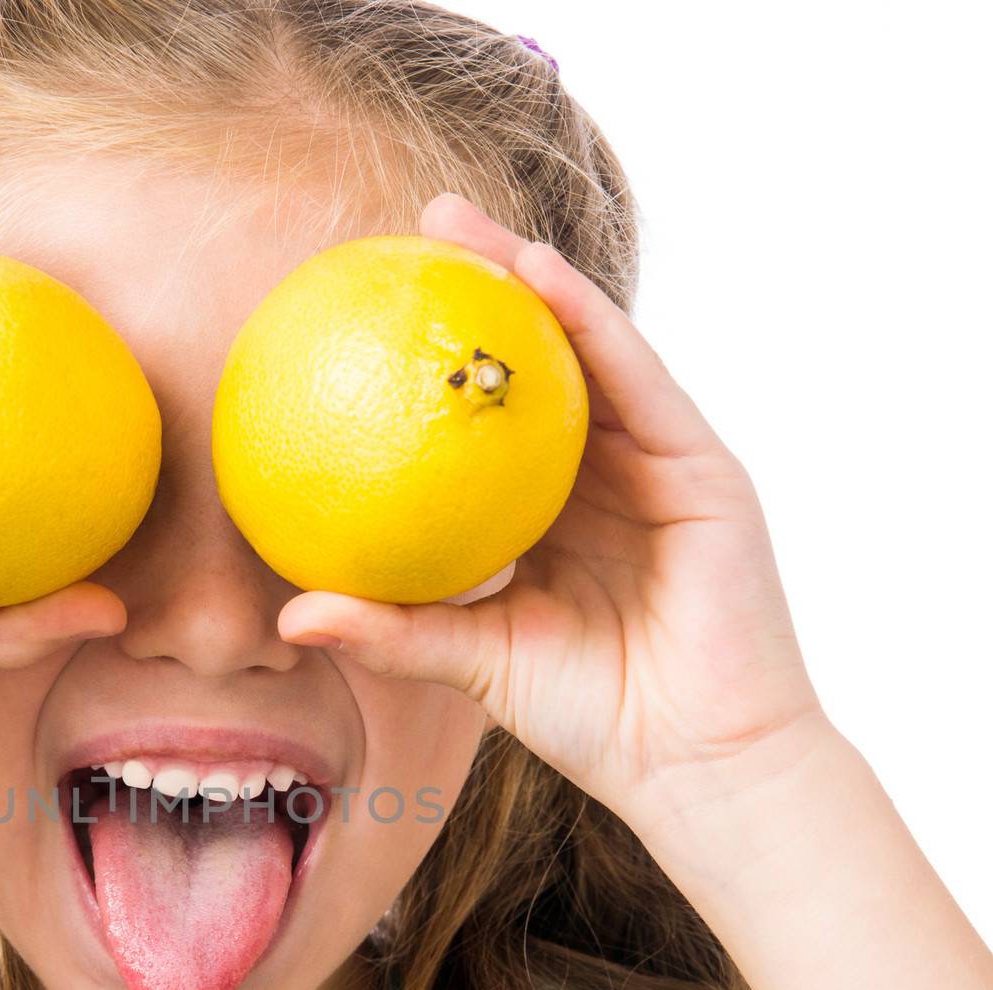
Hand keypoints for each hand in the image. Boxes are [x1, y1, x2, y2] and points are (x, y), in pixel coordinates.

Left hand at [276, 191, 831, 828]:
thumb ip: (391, 629)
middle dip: (480, 292)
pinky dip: (590, 323)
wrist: (693, 761)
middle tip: (407, 234)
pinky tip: (536, 273)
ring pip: (589, 351)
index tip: (368, 318)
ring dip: (527, 278)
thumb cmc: (587, 718)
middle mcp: (605, 478)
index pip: (489, 423)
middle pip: (537, 367)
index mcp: (552, 517)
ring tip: (457, 225)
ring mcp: (658, 465)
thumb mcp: (471, 661)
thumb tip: (288, 616)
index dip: (437, 366)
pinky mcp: (705, 468)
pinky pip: (639, 380)